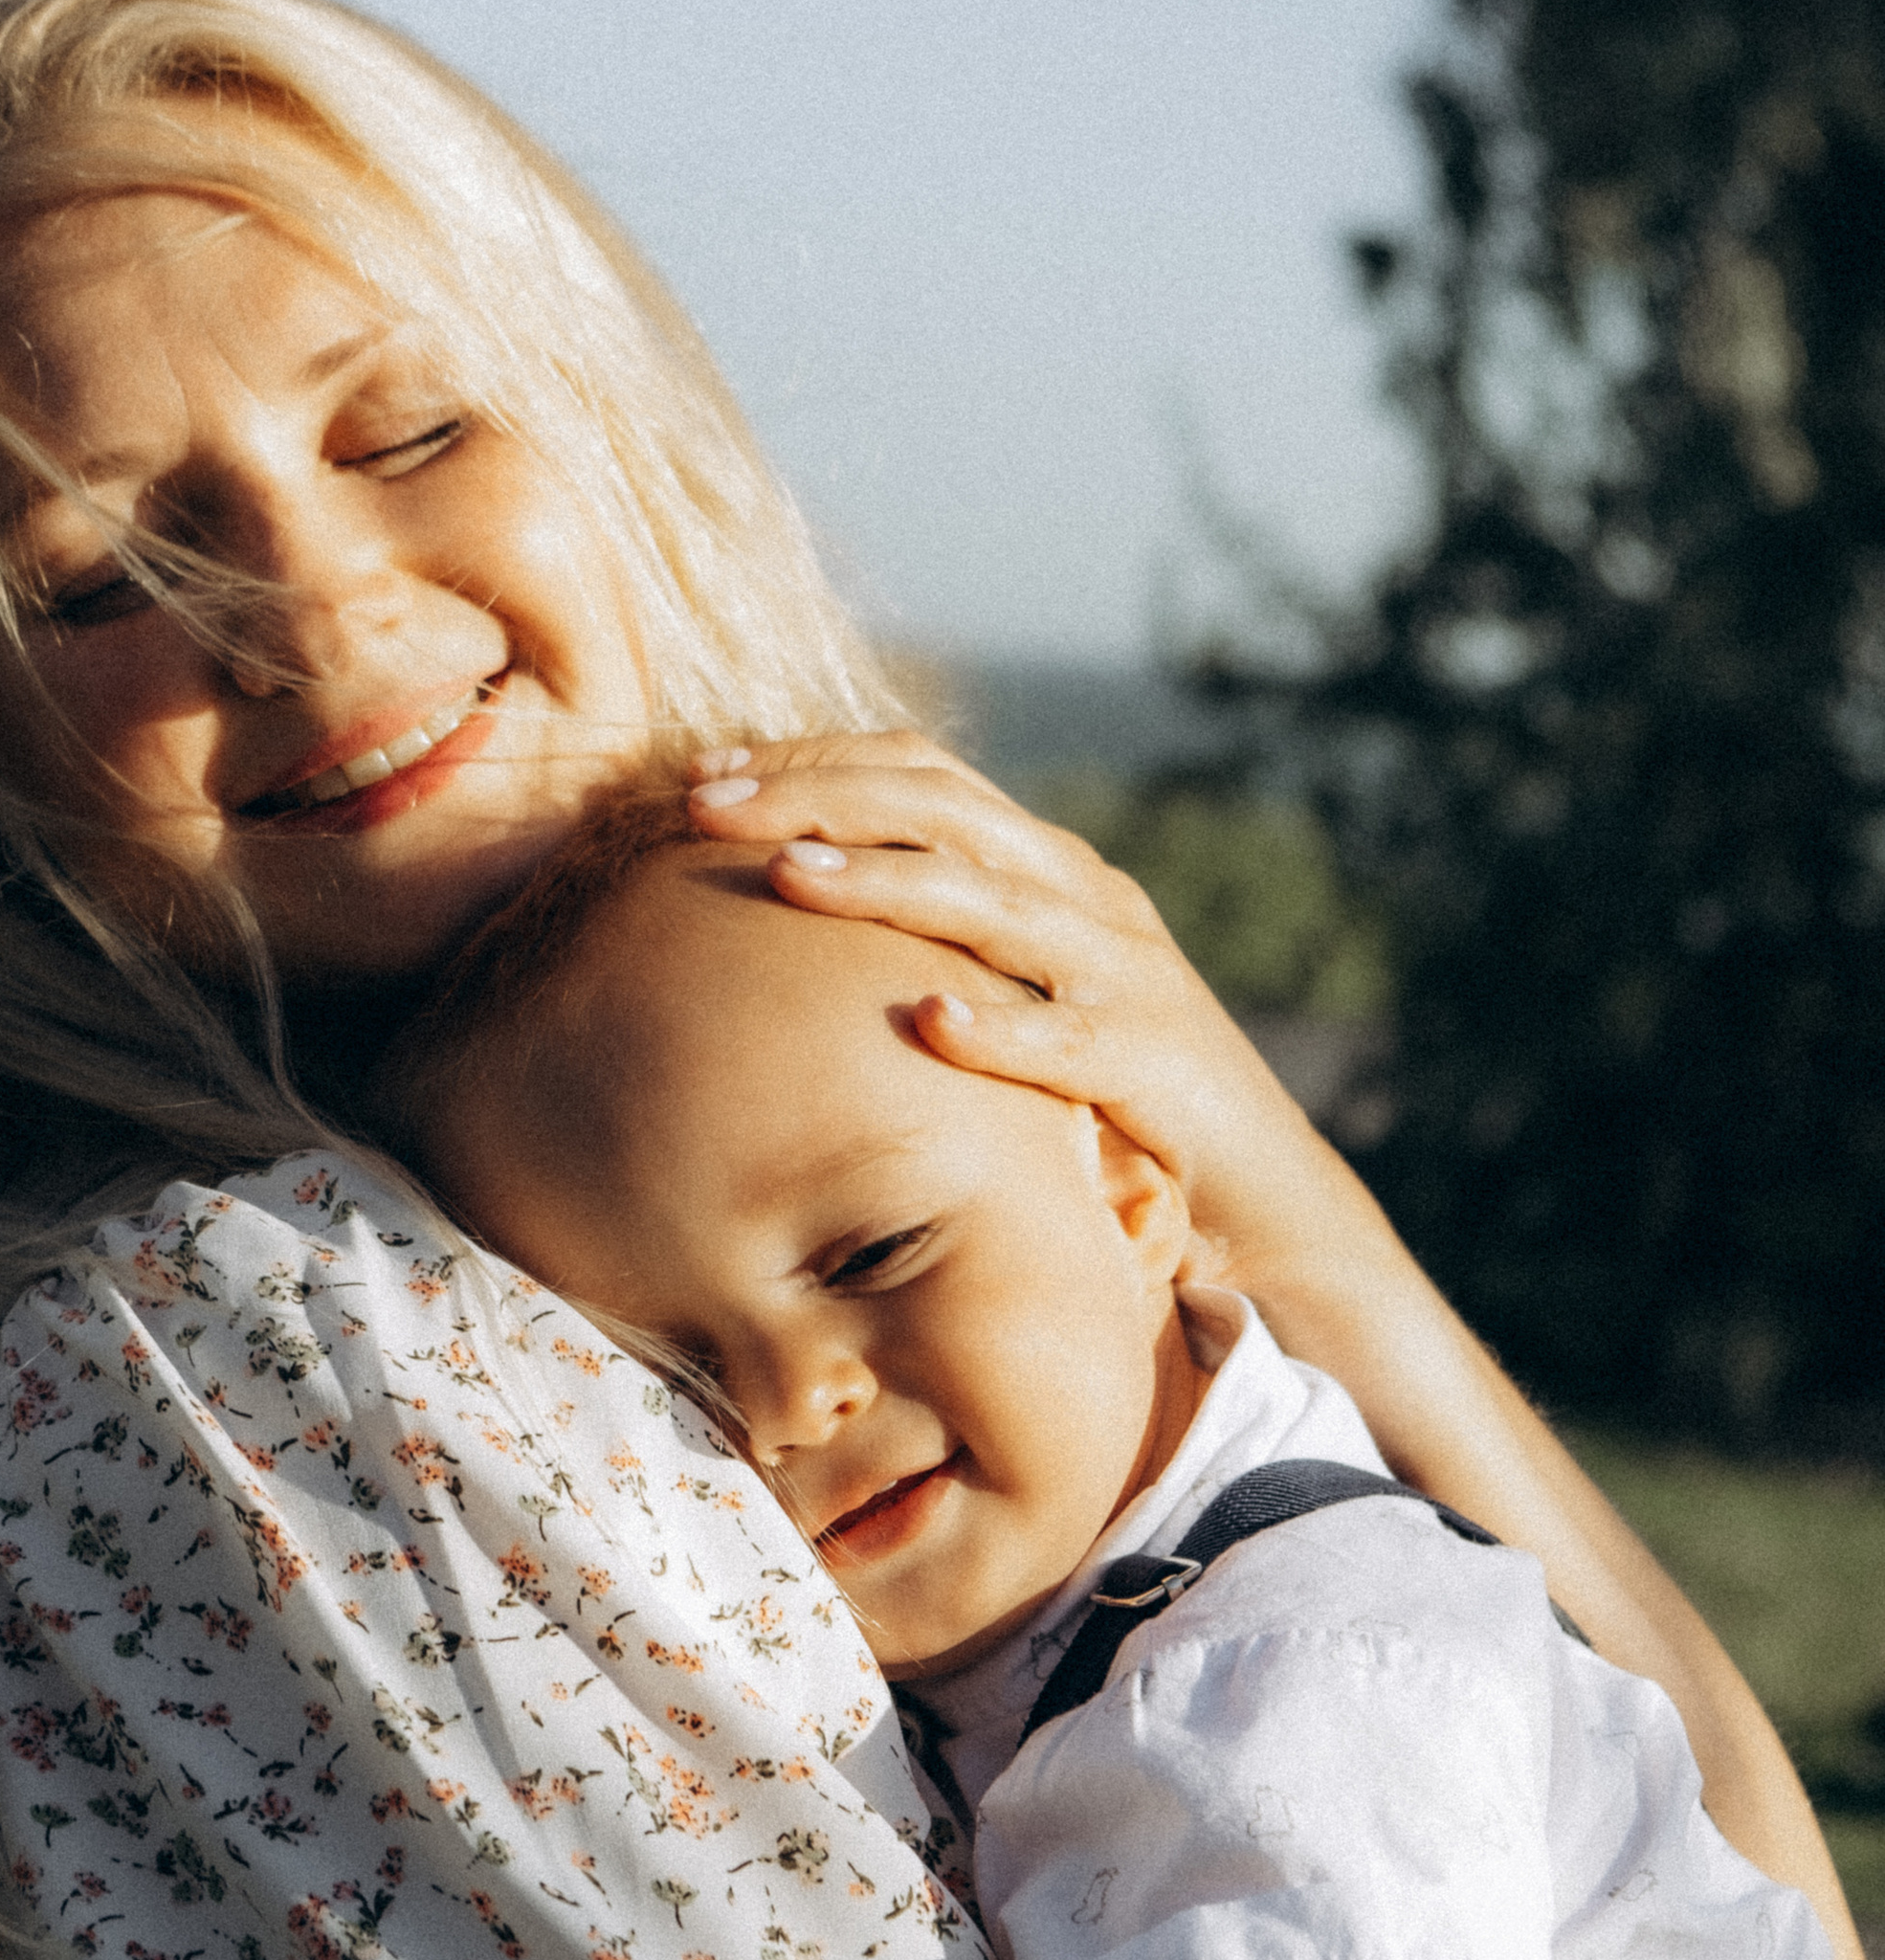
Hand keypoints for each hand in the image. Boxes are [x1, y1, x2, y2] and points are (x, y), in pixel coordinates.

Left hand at [682, 730, 1360, 1292]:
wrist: (1254, 1198)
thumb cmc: (1103, 1100)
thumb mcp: (1012, 996)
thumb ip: (933, 947)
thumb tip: (785, 921)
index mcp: (1044, 869)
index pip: (921, 775)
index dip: (814, 761)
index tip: (707, 774)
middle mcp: (1085, 898)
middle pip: (942, 810)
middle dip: (817, 796)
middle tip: (705, 802)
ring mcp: (1124, 973)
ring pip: (993, 902)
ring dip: (884, 883)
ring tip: (787, 878)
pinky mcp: (1155, 1062)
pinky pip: (1068, 1042)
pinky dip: (1001, 1031)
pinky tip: (930, 1026)